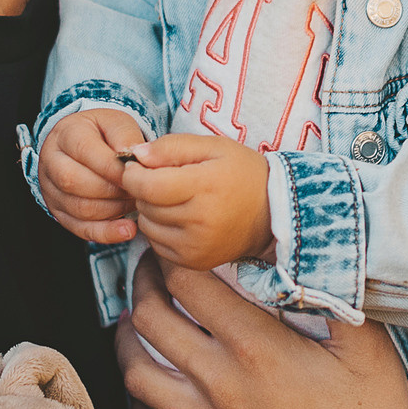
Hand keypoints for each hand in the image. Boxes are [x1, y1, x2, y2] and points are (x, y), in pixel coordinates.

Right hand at [39, 110, 147, 244]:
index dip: (113, 168)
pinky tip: (127, 230)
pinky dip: (106, 233)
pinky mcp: (59, 212)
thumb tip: (133, 155)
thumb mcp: (116, 122)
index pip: (84, 152)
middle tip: (138, 189)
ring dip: (114, 210)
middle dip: (113, 190)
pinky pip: (81, 229)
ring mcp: (51, 190)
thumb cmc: (103, 133)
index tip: (137, 174)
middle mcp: (51, 162)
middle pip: (74, 182)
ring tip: (136, 202)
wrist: (84, 143)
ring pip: (79, 208)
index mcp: (66, 134)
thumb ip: (125, 135)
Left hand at [119, 134, 273, 268]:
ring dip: (151, 211)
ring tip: (173, 199)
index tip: (138, 167)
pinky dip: (160, 230)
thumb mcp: (213, 147)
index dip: (133, 175)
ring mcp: (197, 246)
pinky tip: (179, 218)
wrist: (273, 212)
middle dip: (144, 190)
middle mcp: (200, 221)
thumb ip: (172, 146)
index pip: (148, 186)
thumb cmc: (242, 173)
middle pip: (145, 206)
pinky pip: (157, 245)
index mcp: (205, 186)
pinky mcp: (195, 262)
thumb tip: (135, 154)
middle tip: (162, 179)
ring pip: (147, 227)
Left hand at [119, 252, 407, 408]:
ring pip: (138, 379)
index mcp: (257, 349)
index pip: (189, 284)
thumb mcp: (368, 347)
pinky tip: (149, 390)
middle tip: (148, 269)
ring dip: (126, 343)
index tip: (173, 241)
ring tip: (133, 323)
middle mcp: (221, 387)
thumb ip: (329, 295)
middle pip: (151, 324)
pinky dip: (141, 406)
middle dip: (141, 286)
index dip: (171, 254)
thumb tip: (303, 255)